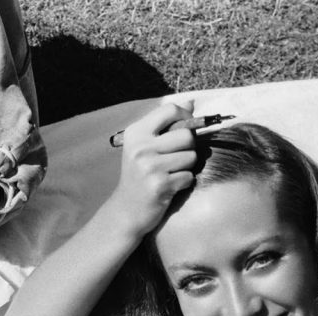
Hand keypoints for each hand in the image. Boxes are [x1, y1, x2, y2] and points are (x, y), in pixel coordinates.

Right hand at [106, 103, 198, 238]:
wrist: (126, 210)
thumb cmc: (139, 176)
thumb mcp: (144, 146)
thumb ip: (166, 124)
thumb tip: (191, 102)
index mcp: (135, 133)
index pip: (170, 110)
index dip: (186, 116)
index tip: (186, 128)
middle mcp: (141, 147)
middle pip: (187, 134)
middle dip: (189, 148)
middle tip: (177, 158)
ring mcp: (150, 167)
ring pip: (191, 156)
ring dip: (187, 167)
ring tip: (171, 173)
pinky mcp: (160, 185)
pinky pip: (188, 176)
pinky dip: (184, 183)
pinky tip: (170, 187)